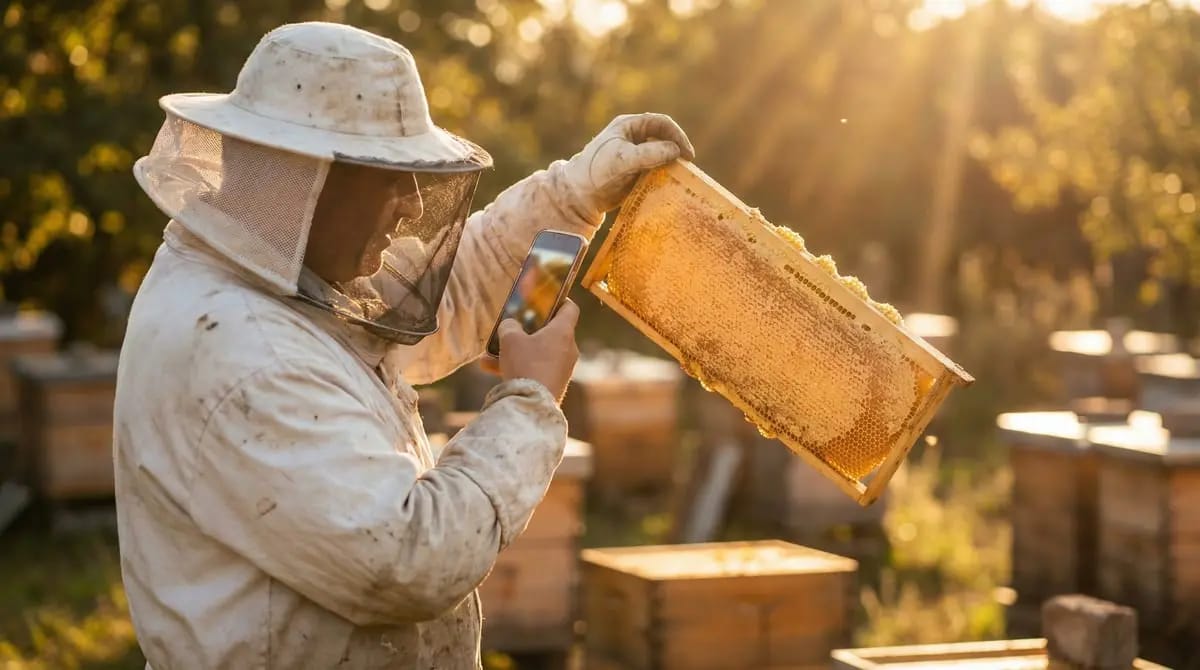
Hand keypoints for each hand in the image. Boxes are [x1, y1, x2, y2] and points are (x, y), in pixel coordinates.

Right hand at [489, 300, 579, 401]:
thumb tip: (510, 326)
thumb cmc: (525, 365)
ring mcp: (563, 368)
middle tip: (512, 328)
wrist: (531, 404)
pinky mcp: (554, 383)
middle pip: (550, 332)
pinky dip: (518, 367)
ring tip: (490, 355)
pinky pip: (535, 369)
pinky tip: (490, 369)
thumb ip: (509, 326)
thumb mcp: (510, 339)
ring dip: (516, 351)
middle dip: (527, 330)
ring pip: (538, 352)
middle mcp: (568, 349)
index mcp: (563, 332)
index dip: (559, 300)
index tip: (547, 298)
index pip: (570, 308)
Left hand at [564, 113, 695, 212]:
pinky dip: (665, 175)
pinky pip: (657, 170)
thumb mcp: (623, 159)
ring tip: (682, 175)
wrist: (580, 194)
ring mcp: (637, 155)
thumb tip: (675, 150)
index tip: (686, 152)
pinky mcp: (637, 172)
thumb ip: (649, 154)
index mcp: (629, 126)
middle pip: (664, 138)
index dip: (676, 134)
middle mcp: (634, 138)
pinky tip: (670, 184)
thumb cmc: (597, 170)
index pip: (661, 123)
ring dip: (673, 163)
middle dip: (677, 149)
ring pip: (662, 155)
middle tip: (687, 165)